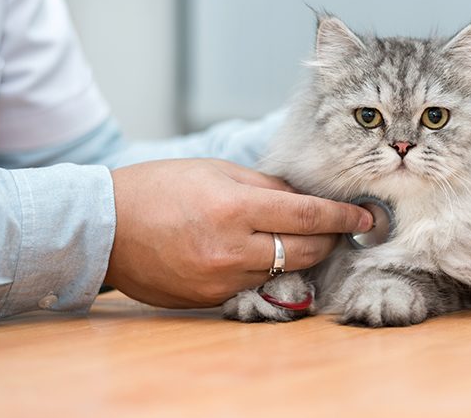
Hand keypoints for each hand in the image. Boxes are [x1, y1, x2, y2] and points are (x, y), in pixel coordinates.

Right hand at [104, 158, 372, 308]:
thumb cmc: (157, 188)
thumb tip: (303, 198)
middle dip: (330, 239)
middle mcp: (231, 248)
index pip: (307, 216)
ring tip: (304, 240)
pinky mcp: (209, 299)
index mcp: (234, 207)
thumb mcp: (214, 171)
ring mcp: (220, 279)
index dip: (342, 216)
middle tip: (340, 228)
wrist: (104, 227)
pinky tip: (261, 255)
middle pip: (305, 250)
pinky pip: (254, 285)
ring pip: (283, 271)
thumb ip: (265, 186)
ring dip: (300, 256)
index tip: (366, 216)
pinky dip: (265, 270)